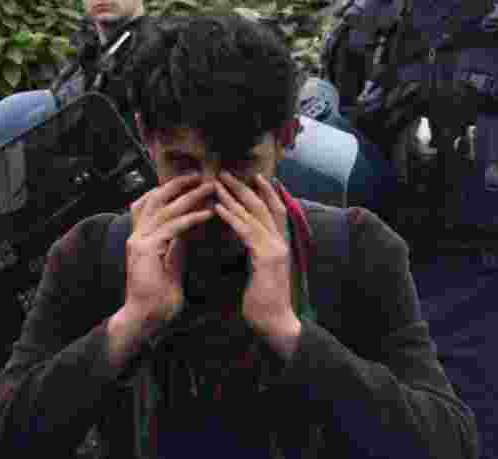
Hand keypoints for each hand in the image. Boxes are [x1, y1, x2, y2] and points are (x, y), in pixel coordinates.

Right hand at [123, 174, 216, 338]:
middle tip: (202, 176)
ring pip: (165, 209)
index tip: (192, 181)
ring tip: (211, 189)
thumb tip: (188, 230)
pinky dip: (191, 218)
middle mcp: (136, 234)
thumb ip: (176, 244)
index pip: (151, 203)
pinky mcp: (144, 250)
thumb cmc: (159, 295)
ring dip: (190, 197)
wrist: (145, 318)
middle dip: (178, 184)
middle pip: (155, 198)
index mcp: (141, 236)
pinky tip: (208, 214)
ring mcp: (138, 241)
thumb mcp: (171, 262)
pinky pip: (171, 227)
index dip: (170, 189)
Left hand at [213, 172, 299, 353]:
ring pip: (254, 214)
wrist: (276, 324)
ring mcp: (275, 248)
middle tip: (226, 173)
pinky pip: (246, 232)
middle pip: (264, 205)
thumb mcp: (261, 273)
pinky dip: (231, 217)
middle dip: (245, 187)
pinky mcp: (266, 258)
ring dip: (234, 197)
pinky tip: (218, 208)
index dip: (265, 192)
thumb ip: (257, 256)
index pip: (275, 210)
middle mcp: (280, 241)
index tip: (252, 176)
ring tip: (217, 184)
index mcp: (280, 244)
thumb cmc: (265, 303)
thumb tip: (248, 245)